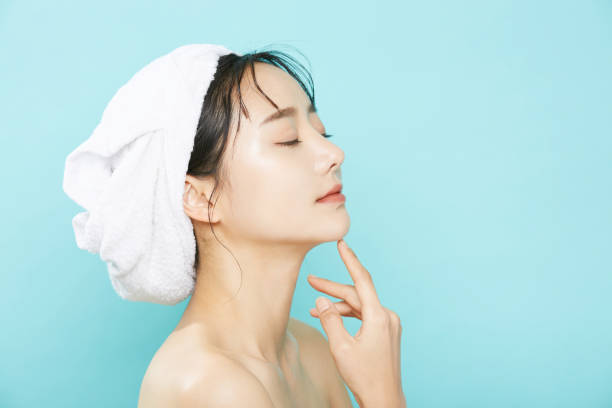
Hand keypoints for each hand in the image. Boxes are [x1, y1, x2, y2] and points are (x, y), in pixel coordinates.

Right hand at [307, 239, 405, 407]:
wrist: (384, 399)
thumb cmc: (364, 377)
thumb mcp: (340, 347)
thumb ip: (330, 319)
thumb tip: (321, 299)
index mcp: (379, 317)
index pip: (362, 280)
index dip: (350, 260)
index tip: (341, 243)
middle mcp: (387, 317)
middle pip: (356, 294)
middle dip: (332, 289)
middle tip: (310, 280)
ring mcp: (389, 324)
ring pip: (359, 306)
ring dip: (338, 305)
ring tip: (314, 308)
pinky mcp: (387, 332)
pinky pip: (365, 316)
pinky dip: (348, 315)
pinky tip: (331, 318)